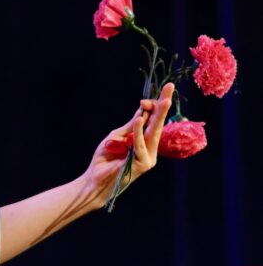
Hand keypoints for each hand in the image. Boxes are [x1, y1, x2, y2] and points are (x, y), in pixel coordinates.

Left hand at [84, 82, 174, 205]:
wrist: (95, 178)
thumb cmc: (105, 158)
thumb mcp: (116, 137)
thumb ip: (130, 126)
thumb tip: (142, 111)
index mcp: (144, 141)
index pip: (152, 121)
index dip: (152, 107)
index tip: (145, 99)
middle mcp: (150, 148)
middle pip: (158, 123)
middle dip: (164, 105)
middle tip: (170, 87)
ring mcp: (149, 157)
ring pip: (153, 132)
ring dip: (158, 114)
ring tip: (162, 100)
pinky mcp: (144, 164)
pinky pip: (140, 144)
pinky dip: (138, 132)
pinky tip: (140, 119)